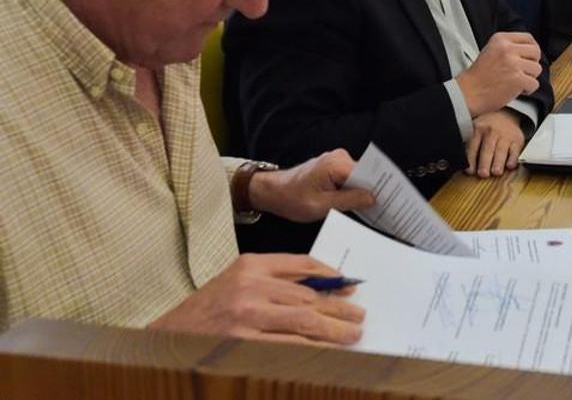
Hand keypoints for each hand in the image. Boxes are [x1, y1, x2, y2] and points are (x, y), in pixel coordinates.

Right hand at [149, 254, 363, 345]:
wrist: (167, 338)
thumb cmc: (205, 310)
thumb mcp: (237, 282)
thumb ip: (275, 281)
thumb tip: (324, 289)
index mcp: (250, 265)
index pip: (303, 264)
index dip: (332, 276)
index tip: (350, 285)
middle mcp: (250, 286)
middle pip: (309, 295)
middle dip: (339, 307)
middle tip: (359, 316)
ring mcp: (247, 316)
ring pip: (304, 321)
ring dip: (334, 330)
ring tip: (352, 334)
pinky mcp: (245, 343)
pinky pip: (290, 345)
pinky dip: (313, 348)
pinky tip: (328, 351)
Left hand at [248, 149, 374, 222]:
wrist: (273, 192)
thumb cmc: (292, 200)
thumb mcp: (321, 206)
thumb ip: (349, 201)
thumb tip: (373, 198)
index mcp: (336, 164)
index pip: (367, 175)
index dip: (379, 189)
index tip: (391, 202)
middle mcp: (339, 157)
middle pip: (365, 175)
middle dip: (373, 191)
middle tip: (385, 210)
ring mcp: (337, 160)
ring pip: (359, 177)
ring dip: (363, 192)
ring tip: (373, 209)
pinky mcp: (335, 166)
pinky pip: (351, 177)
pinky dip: (355, 190)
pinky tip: (359, 203)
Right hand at [457, 32, 541, 115]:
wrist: (468, 93)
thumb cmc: (479, 75)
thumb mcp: (491, 50)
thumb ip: (508, 47)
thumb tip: (530, 50)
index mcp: (500, 39)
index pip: (528, 38)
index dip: (532, 49)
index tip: (529, 57)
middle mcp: (507, 49)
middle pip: (536, 52)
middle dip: (532, 63)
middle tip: (523, 72)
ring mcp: (513, 64)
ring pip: (537, 69)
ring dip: (529, 77)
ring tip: (516, 82)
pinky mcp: (517, 79)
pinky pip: (534, 83)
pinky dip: (528, 89)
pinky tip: (516, 90)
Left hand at [465, 110, 525, 177]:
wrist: (506, 116)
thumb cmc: (487, 128)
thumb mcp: (476, 129)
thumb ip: (469, 144)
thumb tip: (461, 163)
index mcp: (478, 129)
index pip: (473, 146)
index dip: (471, 159)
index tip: (470, 171)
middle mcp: (492, 131)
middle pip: (487, 149)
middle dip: (485, 162)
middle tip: (483, 174)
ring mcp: (505, 136)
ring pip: (501, 150)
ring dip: (498, 162)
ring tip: (496, 172)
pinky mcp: (517, 140)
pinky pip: (515, 151)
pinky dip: (513, 159)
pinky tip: (509, 166)